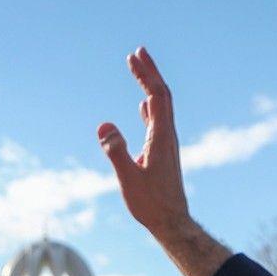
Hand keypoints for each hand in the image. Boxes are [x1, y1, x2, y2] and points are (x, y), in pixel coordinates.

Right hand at [97, 49, 214, 265]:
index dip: (146, 74)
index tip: (134, 56)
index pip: (156, 97)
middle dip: (150, 72)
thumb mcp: (129, 178)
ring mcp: (166, 143)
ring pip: (160, 107)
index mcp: (161, 137)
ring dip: (149, 86)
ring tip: (139, 70)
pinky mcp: (162, 153)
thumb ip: (116, 151)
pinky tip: (143, 105)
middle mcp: (168, 136)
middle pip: (161, 96)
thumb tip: (103, 126)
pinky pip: (158, 122)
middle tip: (137, 52)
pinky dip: (150, 107)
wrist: (172, 223)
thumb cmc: (152, 205)